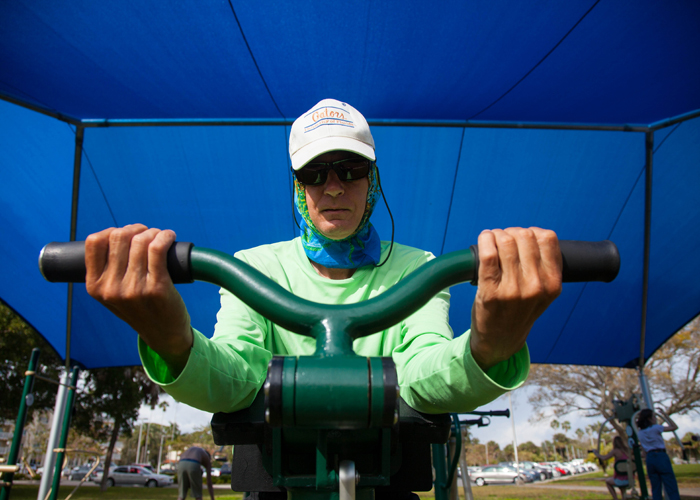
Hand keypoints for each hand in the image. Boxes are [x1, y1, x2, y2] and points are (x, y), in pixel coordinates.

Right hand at [85, 224, 191, 372]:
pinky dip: (164, 237)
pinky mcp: (157, 287)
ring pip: (140, 241)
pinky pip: (158, 249)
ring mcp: (134, 289)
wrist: (163, 334)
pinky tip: (169, 237)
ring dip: (153, 232)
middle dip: (135, 229)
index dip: (111, 231)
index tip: (126, 235)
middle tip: (147, 234)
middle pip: (119, 237)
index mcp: (94, 286)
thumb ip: (107, 271)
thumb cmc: (140, 308)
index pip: (94, 242)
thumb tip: (117, 234)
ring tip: (160, 236)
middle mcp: (111, 288)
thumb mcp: (112, 294)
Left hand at [470, 227, 561, 370]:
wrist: (500, 339)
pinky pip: (488, 254)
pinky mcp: (490, 292)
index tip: (521, 239)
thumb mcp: (543, 292)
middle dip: (512, 232)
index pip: (548, 239)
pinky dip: (485, 240)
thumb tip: (530, 233)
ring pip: (506, 242)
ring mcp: (513, 290)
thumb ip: (544, 267)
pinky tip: (484, 240)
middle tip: (503, 240)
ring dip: (496, 235)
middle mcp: (536, 286)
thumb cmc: (519, 310)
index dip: (532, 232)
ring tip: (492, 241)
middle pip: (525, 236)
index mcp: (553, 284)